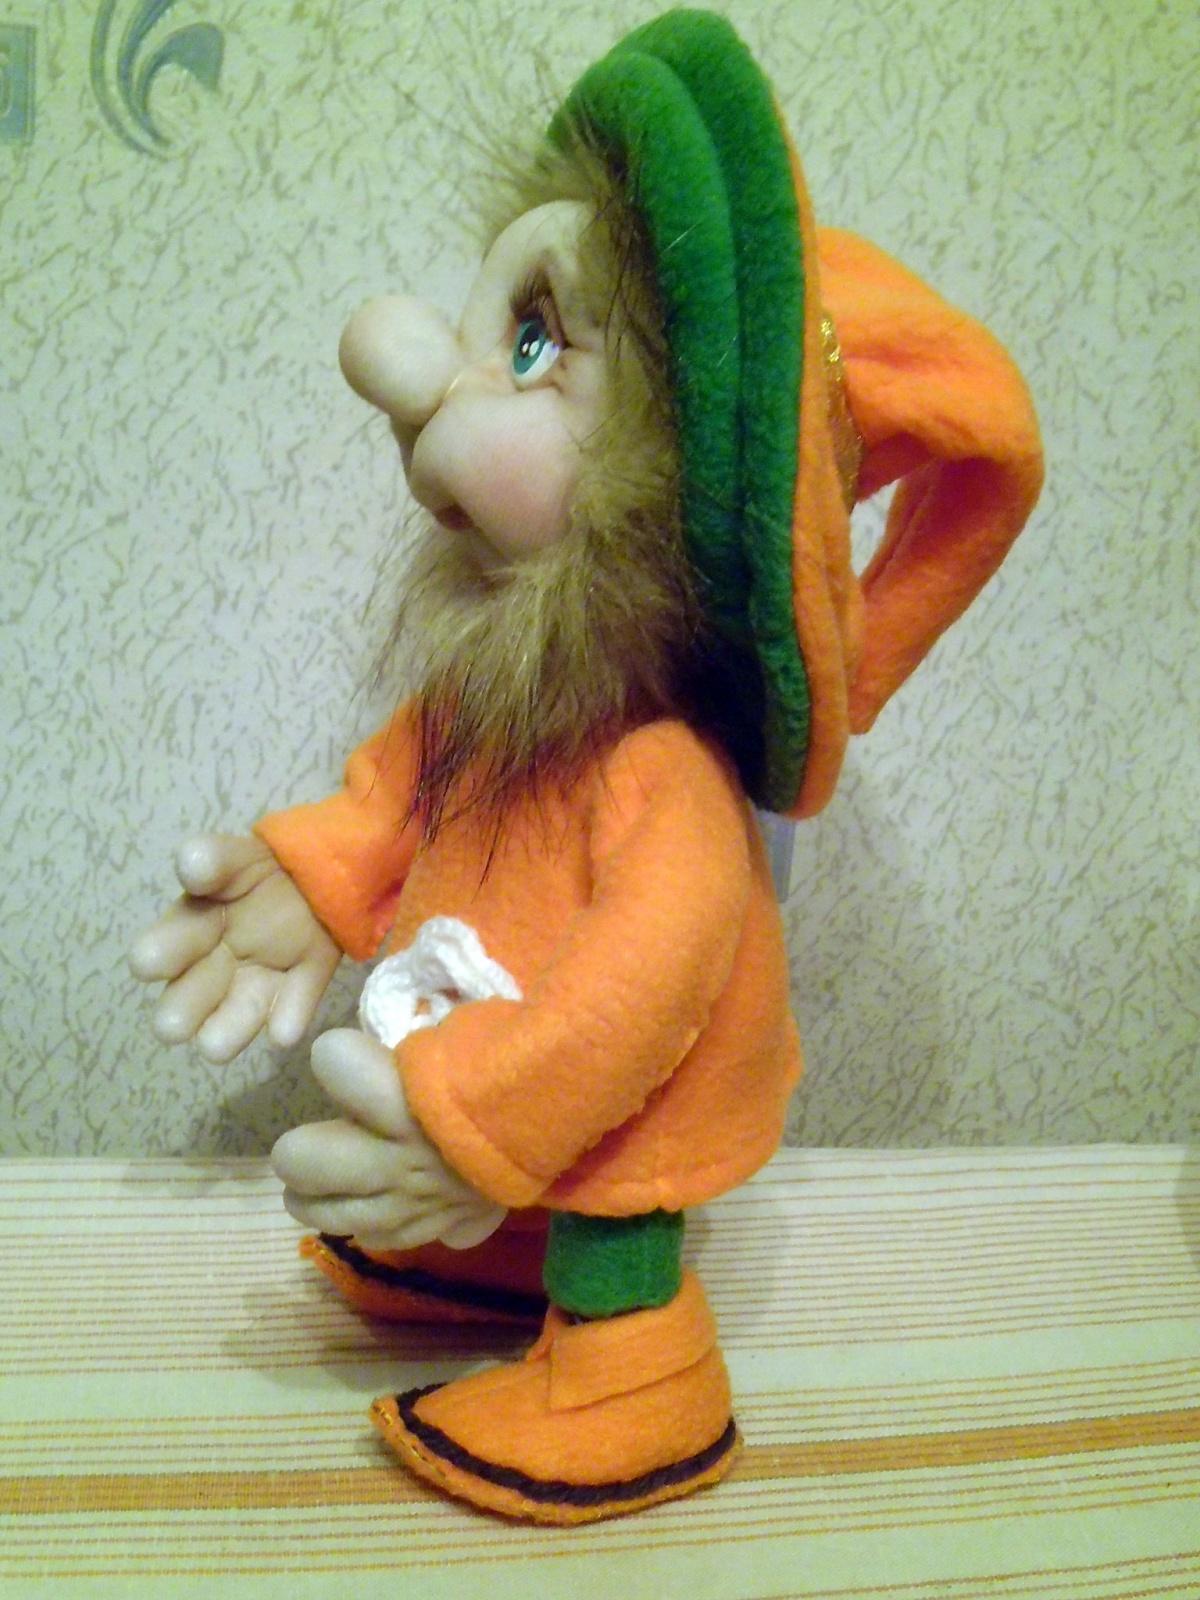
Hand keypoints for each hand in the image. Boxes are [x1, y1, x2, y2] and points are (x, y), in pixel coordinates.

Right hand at [129, 833, 339, 1062]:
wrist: (316, 868)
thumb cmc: (257, 866)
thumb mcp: (233, 854)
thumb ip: (213, 858)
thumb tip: (190, 863)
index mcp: (192, 923)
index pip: (170, 940)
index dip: (161, 951)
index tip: (148, 963)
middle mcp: (218, 961)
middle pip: (195, 992)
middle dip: (183, 1009)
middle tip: (171, 1027)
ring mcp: (262, 974)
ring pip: (241, 1010)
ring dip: (230, 1030)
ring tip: (215, 1048)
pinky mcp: (305, 979)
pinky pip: (297, 1001)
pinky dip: (291, 1016)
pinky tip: (284, 1031)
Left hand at [271, 1028, 504, 1250]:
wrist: (571, 1122)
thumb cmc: (513, 1063)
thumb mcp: (467, 1027)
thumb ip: (415, 1032)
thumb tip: (379, 1026)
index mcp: (404, 1098)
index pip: (333, 1064)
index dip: (334, 1055)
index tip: (341, 1053)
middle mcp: (398, 1158)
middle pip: (305, 1160)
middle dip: (299, 1148)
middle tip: (309, 1141)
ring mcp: (413, 1203)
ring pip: (329, 1214)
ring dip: (314, 1196)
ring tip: (317, 1182)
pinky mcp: (435, 1229)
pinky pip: (379, 1237)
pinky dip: (367, 1222)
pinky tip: (369, 1204)